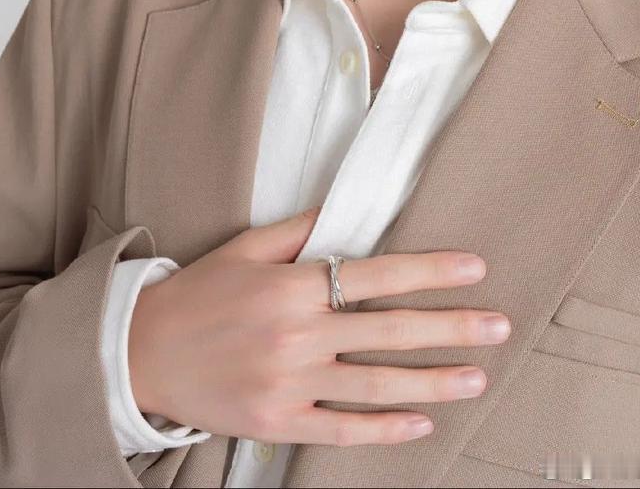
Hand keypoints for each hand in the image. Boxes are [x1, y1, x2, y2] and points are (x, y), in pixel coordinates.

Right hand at [128, 205, 509, 446]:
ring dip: (433, 380)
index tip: (474, 269)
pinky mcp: (278, 422)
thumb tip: (347, 210)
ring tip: (477, 376)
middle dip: (451, 327)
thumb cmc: (198, 293)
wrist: (141, 351)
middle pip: (389, 330)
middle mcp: (297, 334)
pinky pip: (342, 429)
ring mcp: (289, 382)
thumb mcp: (245, 248)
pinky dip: (384, 428)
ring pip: (376, 383)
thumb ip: (300, 230)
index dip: (430, 271)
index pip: (377, 274)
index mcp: (291, 285)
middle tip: (499, 326)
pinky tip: (421, 422)